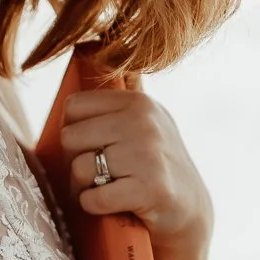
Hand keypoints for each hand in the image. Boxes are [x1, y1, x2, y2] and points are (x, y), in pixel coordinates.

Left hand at [59, 52, 212, 257]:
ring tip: (109, 188)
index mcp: (138, 102)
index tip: (94, 147)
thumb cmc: (155, 166)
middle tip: (100, 173)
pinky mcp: (150, 189)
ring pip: (79, 170)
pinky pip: (94, 198)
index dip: (75, 132)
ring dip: (85, 187)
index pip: (73, 108)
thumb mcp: (146, 123)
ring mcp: (148, 155)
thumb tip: (90, 47)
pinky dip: (95, 207)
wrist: (190, 212)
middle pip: (69, 138)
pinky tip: (114, 205)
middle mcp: (143, 122)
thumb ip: (120, 96)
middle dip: (77, 161)